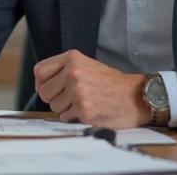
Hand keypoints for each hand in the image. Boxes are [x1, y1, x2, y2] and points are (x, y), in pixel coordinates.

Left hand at [34, 49, 149, 128]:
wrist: (136, 97)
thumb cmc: (112, 83)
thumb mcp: (87, 65)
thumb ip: (63, 70)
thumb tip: (41, 86)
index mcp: (72, 58)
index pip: (39, 70)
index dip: (41, 83)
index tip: (49, 88)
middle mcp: (73, 73)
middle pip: (44, 92)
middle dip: (55, 98)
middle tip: (71, 98)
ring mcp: (78, 91)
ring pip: (54, 107)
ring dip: (66, 109)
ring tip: (84, 102)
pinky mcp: (83, 109)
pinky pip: (65, 118)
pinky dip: (75, 117)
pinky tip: (90, 110)